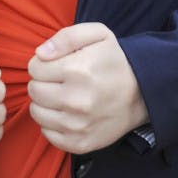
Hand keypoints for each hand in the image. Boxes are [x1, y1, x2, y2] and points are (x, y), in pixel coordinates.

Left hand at [27, 22, 146, 153]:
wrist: (143, 94)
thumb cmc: (115, 61)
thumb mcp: (98, 34)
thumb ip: (66, 37)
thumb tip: (40, 54)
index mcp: (77, 70)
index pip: (34, 68)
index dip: (43, 63)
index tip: (56, 64)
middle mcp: (75, 100)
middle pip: (34, 90)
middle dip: (42, 82)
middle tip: (59, 80)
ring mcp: (77, 125)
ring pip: (37, 112)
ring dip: (45, 102)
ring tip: (62, 95)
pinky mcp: (79, 143)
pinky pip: (47, 134)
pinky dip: (52, 123)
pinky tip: (66, 113)